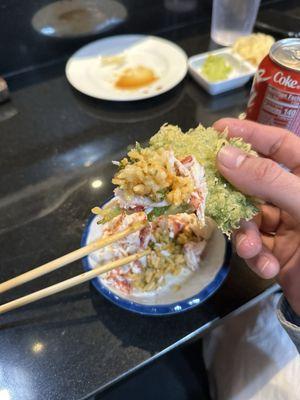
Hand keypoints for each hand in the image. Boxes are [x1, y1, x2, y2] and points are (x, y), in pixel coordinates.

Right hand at [214, 118, 299, 314]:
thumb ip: (268, 180)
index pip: (280, 145)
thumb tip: (224, 156)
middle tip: (208, 190)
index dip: (249, 135)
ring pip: (249, 216)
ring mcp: (288, 225)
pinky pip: (255, 245)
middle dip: (234, 193)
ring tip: (252, 248)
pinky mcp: (278, 251)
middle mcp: (297, 197)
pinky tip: (267, 268)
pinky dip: (256, 257)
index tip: (216, 131)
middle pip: (254, 181)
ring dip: (246, 234)